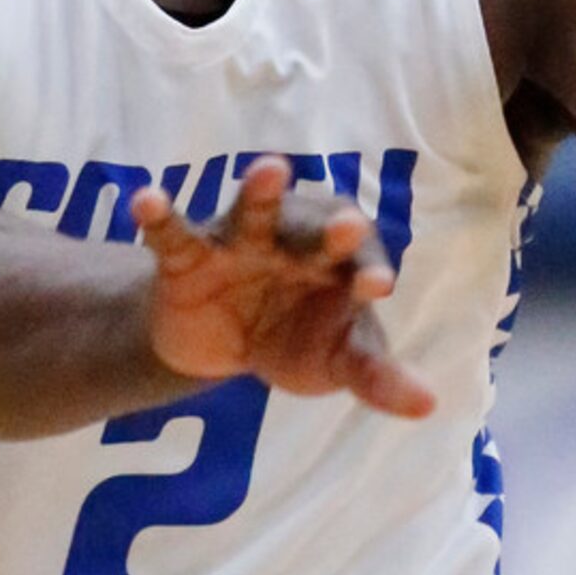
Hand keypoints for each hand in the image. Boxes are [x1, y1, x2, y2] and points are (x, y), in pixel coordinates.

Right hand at [128, 156, 436, 420]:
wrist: (222, 343)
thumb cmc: (297, 338)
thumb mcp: (337, 363)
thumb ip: (377, 378)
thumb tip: (429, 406)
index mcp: (339, 266)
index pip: (362, 263)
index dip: (370, 271)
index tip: (378, 288)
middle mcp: (295, 243)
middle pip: (316, 230)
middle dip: (331, 228)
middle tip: (347, 227)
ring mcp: (242, 244)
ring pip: (255, 212)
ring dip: (262, 192)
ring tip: (271, 168)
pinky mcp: (189, 257)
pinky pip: (174, 233)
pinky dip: (160, 215)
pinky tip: (146, 198)